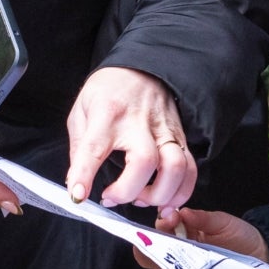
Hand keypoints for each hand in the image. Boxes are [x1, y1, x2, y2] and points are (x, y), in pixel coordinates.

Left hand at [65, 66, 195, 211]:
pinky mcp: (180, 137)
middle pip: (144, 161)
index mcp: (107, 113)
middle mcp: (139, 122)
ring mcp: (164, 130)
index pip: (95, 147)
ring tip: (140, 199)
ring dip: (159, 194)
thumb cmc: (108, 90)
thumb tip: (77, 184)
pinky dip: (181, 192)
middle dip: (128, 191)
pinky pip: (190, 169)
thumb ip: (80, 148)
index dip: (85, 174)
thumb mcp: (82, 110)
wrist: (143, 68)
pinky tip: (165, 200)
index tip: (78, 195)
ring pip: (175, 167)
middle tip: (111, 197)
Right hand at [133, 207, 268, 268]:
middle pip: (148, 257)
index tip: (172, 219)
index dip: (158, 226)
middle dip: (149, 251)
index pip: (155, 231)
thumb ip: (202, 217)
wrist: (261, 256)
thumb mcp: (222, 222)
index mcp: (179, 233)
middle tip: (166, 244)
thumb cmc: (239, 235)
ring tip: (181, 264)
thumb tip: (181, 212)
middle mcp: (177, 254)